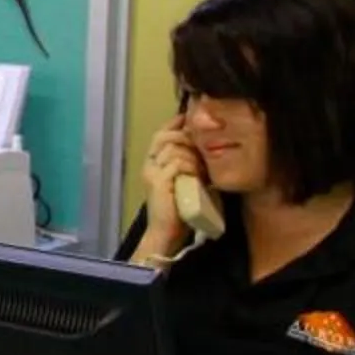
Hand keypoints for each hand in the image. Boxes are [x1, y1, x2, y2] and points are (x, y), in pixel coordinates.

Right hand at [137, 117, 205, 261]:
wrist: (167, 232)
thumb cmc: (179, 208)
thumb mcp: (185, 179)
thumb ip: (188, 163)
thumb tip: (205, 145)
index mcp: (153, 163)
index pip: (161, 133)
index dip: (175, 124)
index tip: (191, 122)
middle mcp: (149, 164)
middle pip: (165, 136)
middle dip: (186, 138)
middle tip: (202, 150)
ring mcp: (152, 173)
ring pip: (173, 148)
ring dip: (192, 156)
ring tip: (202, 170)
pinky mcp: (159, 182)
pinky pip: (177, 163)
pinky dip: (190, 167)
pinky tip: (198, 177)